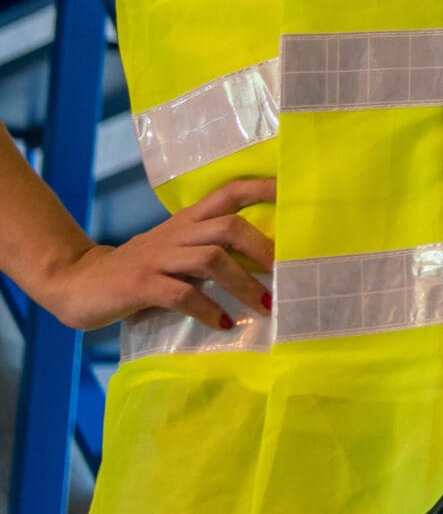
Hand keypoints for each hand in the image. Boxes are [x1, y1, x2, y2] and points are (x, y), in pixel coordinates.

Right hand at [41, 176, 275, 329]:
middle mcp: (176, 234)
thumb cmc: (137, 269)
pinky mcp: (140, 285)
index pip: (229, 192)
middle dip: (264, 249)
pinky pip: (181, 295)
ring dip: (244, 284)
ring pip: (211, 259)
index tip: (295, 194)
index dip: (263, 189)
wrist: (77, 282)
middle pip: (229, 227)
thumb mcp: (174, 248)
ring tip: (265, 306)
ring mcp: (157, 258)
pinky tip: (222, 324)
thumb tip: (266, 260)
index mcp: (187, 221)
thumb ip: (208, 247)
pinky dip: (206, 310)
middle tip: (287, 274)